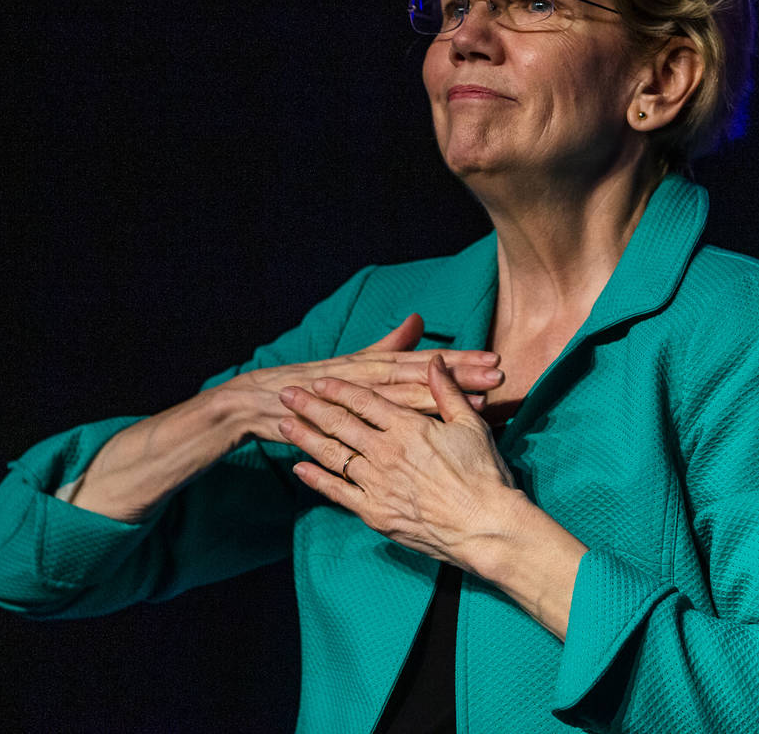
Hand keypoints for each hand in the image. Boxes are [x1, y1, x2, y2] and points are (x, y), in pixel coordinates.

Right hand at [234, 313, 504, 442]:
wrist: (259, 402)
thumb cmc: (310, 380)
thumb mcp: (353, 360)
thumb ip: (389, 344)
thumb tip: (418, 320)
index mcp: (372, 365)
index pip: (424, 361)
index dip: (459, 360)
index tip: (494, 358)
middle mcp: (368, 381)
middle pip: (423, 378)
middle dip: (462, 377)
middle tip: (499, 374)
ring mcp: (357, 406)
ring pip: (408, 401)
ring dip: (444, 401)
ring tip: (481, 401)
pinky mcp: (346, 431)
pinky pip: (382, 434)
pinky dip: (407, 434)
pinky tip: (435, 438)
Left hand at [279, 355, 588, 639]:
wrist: (486, 528)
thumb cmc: (484, 474)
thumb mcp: (469, 424)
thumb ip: (445, 390)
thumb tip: (434, 361)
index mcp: (407, 427)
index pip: (364, 401)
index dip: (339, 389)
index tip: (319, 381)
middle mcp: (385, 452)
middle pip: (339, 424)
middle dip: (310, 406)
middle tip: (285, 394)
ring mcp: (376, 484)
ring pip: (331, 455)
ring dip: (305, 438)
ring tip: (283, 425)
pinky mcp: (375, 513)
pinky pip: (337, 493)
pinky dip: (316, 480)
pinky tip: (300, 469)